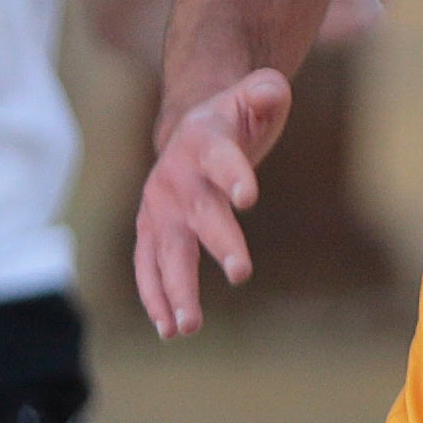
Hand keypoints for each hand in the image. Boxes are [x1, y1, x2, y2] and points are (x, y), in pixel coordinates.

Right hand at [133, 67, 291, 337]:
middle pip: (200, 212)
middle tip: (242, 274)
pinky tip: (169, 330)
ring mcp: (159, 207)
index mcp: (205, 140)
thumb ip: (266, 91)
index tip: (249, 196)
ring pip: (166, 251)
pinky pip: (149, 266)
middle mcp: (177, 176)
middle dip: (219, 242)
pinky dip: (156, 298)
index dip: (234, 174)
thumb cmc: (234, 117)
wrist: (191, 126)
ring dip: (176, 289)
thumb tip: (273, 93)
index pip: (222, 158)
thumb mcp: (256, 94)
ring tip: (187, 327)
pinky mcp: (152, 231)